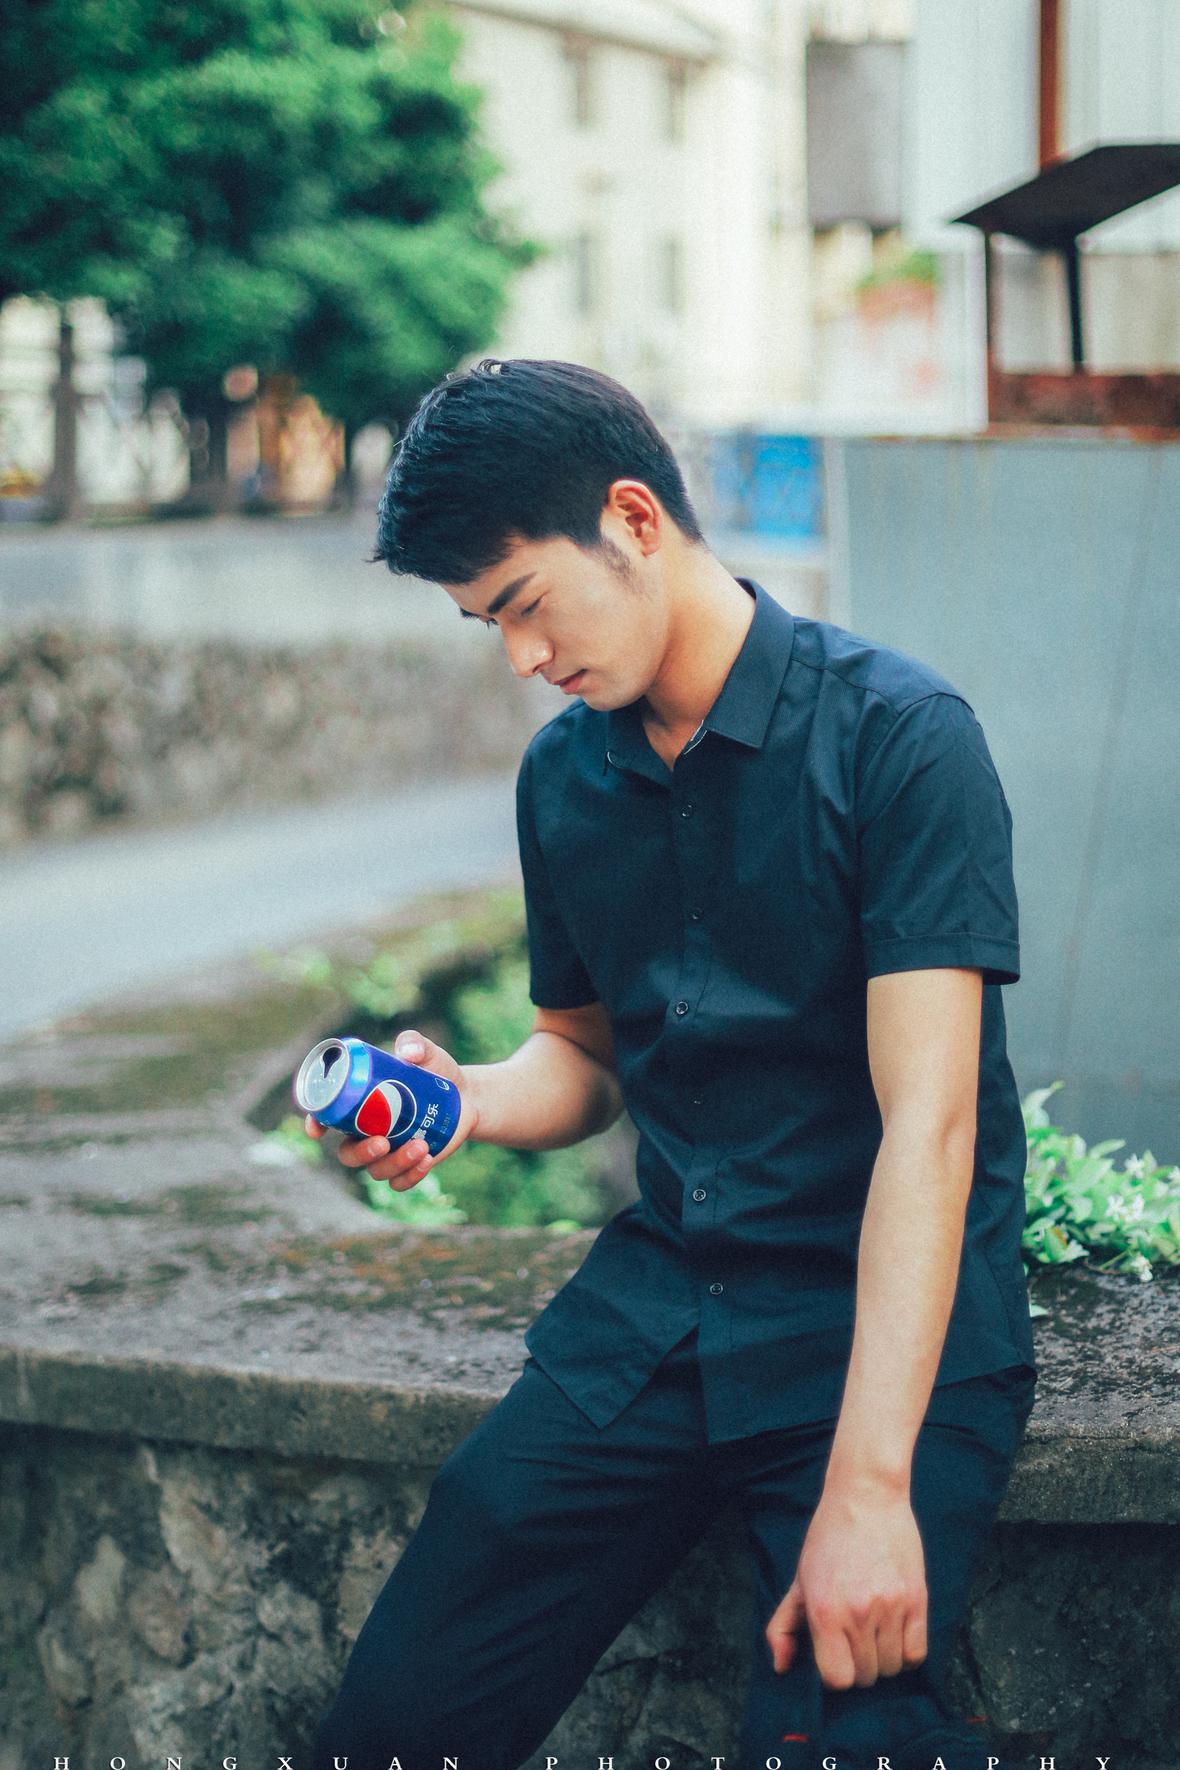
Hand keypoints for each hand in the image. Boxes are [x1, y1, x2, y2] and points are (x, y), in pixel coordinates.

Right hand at [303, 1029, 479, 1192]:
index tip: (317, 1130)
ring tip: (421, 1146)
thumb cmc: (436, 1071)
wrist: (466, 1096)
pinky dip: (410, 1176)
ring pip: (375, 1170)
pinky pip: (399, 1183)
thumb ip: (415, 1042)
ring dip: (394, 1163)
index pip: (327, 1116)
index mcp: (359, 1104)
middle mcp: (366, 1132)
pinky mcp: (407, 1166)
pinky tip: (427, 1160)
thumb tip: (408, 1053)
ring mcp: (387, 1153)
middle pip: (347, 1154)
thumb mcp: (426, 1052)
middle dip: (361, 1153)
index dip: (316, 1124)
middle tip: (382, 1141)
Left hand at [765, 1480, 927, 1689]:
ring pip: (891, 1668)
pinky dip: (906, 1652)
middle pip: (865, 1677)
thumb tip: (781, 1666)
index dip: (834, 1674)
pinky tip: (894, 1633)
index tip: (833, 1655)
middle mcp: (858, 1613)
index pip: (837, 1679)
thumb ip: (782, 1627)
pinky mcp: (916, 1599)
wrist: (866, 1497)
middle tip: (852, 1640)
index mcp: (824, 1611)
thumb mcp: (799, 1580)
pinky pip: (916, 1654)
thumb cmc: (828, 1539)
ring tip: (873, 1633)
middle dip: (857, 1665)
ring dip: (882, 1659)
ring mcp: (890, 1607)